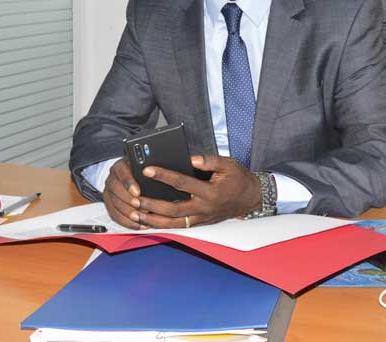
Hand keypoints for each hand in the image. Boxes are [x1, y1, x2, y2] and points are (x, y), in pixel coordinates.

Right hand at [101, 157, 146, 229]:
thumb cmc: (143, 172)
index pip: (122, 173)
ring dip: (127, 213)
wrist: (133, 176)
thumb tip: (156, 175)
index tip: (137, 192)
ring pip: (114, 204)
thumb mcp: (146, 167)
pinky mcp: (109, 203)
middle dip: (128, 200)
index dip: (129, 183)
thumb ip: (149, 171)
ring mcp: (109, 191)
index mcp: (120, 166)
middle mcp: (112, 178)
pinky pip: (114, 215)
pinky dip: (126, 222)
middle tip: (139, 206)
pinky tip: (138, 224)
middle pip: (116, 189)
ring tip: (140, 218)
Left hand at [135, 155, 261, 228]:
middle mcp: (204, 208)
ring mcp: (202, 218)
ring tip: (135, 214)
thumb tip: (189, 158)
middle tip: (134, 199)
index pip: (182, 183)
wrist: (251, 198)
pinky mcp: (200, 223)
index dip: (164, 175)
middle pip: (173, 209)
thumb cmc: (238, 179)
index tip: (148, 170)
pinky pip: (179, 226)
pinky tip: (149, 221)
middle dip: (152, 205)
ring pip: (173, 223)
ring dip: (153, 220)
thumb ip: (208, 160)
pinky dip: (163, 225)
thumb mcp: (228, 164)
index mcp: (211, 192)